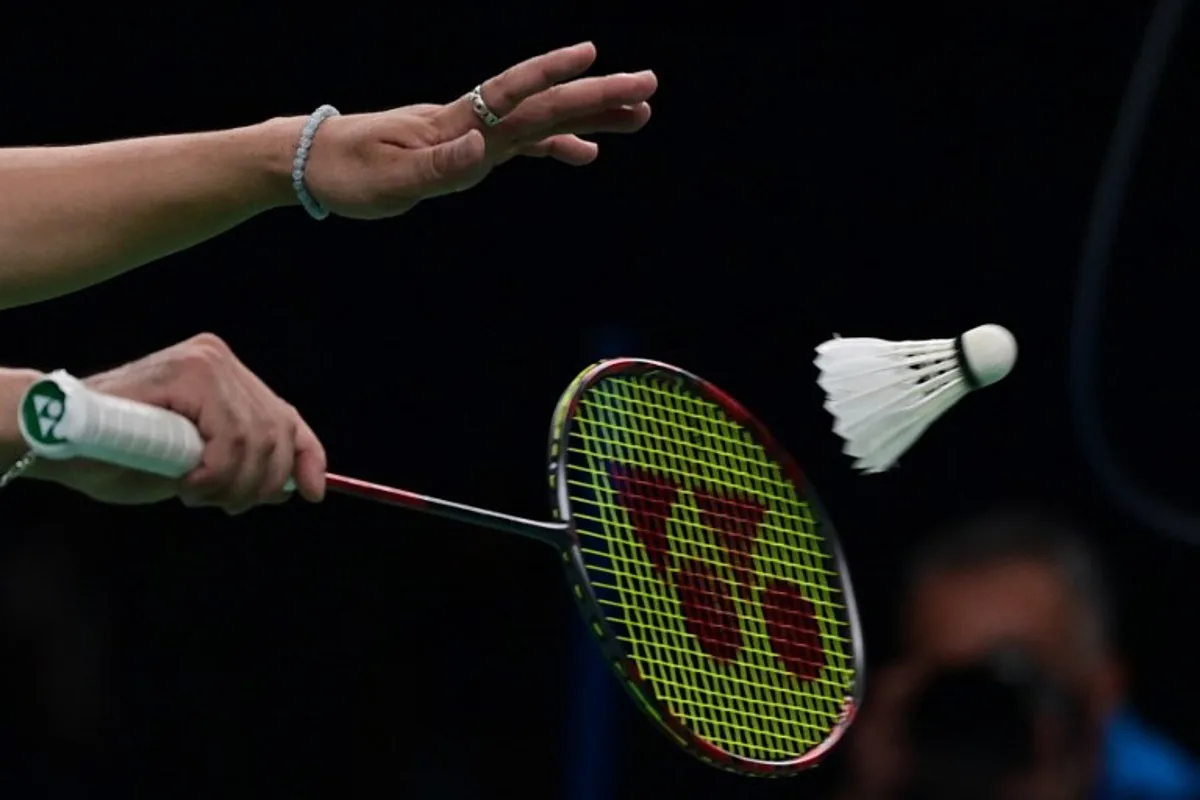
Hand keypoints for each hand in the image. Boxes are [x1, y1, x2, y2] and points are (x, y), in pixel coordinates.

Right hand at [29, 333, 325, 512]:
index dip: (307, 458)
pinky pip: (230, 438)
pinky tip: (187, 482)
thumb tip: (292, 486)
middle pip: (279, 433)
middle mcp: (222, 361)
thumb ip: (240, 465)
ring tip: (195, 493)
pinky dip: (214, 473)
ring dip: (233, 484)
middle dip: (262, 484)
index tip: (315, 493)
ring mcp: (208, 362)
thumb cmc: (120, 458)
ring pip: (258, 440)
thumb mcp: (197, 466)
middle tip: (225, 506)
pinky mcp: (191, 373)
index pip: (288, 419)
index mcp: (226, 379)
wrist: (60, 443)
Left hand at [303, 42, 657, 217]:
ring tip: (638, 116)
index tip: (595, 59)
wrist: (313, 161)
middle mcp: (470, 123)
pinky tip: (585, 153)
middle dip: (596, 95)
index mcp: (453, 126)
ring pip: (540, 120)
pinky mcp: (467, 148)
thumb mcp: (389, 180)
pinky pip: (521, 143)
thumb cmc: (348, 173)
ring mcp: (472, 134)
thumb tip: (483, 148)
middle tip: (648, 88)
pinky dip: (556, 144)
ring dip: (589, 117)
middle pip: (542, 105)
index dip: (552, 77)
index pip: (512, 97)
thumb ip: (440, 165)